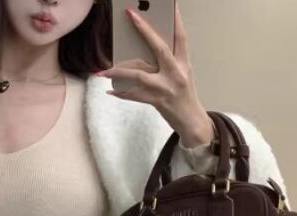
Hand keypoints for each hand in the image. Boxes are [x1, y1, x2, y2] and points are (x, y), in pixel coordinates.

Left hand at [96, 1, 214, 147]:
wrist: (191, 122)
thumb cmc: (184, 96)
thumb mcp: (181, 75)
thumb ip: (168, 61)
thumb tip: (145, 48)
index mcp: (184, 64)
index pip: (181, 38)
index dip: (175, 20)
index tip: (170, 4)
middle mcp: (176, 74)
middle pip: (160, 49)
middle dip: (144, 31)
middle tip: (130, 15)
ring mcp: (167, 88)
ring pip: (140, 75)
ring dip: (120, 71)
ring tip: (104, 70)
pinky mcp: (158, 101)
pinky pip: (136, 95)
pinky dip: (122, 93)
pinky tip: (111, 90)